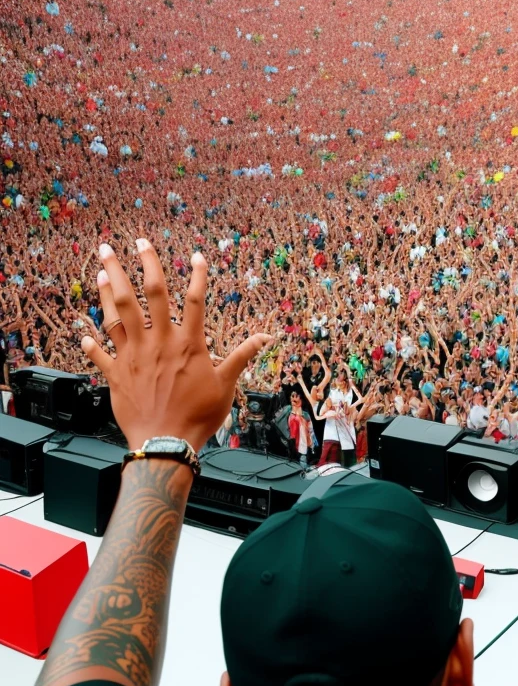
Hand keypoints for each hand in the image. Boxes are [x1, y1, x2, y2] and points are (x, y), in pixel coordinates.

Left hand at [81, 241, 269, 451]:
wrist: (165, 443)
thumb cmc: (198, 415)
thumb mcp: (227, 384)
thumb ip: (243, 355)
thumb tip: (266, 338)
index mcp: (188, 343)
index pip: (193, 300)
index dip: (197, 275)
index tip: (196, 255)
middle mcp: (158, 343)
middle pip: (149, 295)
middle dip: (141, 264)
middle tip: (134, 242)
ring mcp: (133, 357)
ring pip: (118, 315)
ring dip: (110, 289)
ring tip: (104, 267)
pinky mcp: (115, 375)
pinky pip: (100, 353)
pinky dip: (90, 342)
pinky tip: (83, 332)